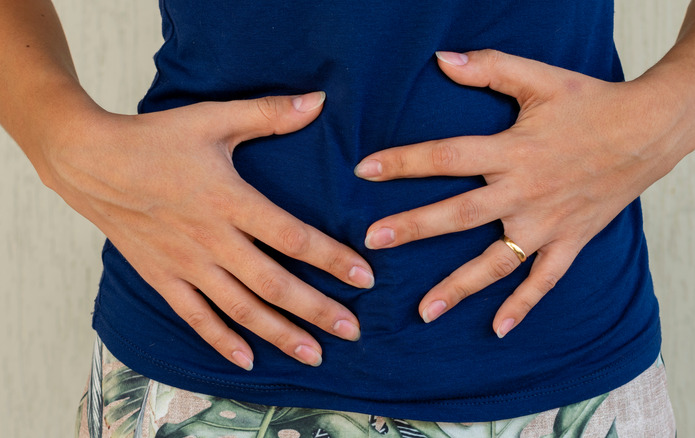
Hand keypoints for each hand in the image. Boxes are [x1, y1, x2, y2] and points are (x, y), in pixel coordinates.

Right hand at [41, 92, 373, 367]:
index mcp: (230, 200)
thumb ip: (269, 114)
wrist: (88, 161)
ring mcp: (186, 264)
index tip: (365, 278)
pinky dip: (221, 341)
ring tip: (314, 355)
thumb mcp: (213, 118)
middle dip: (317, 310)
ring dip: (280, 334)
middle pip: (274, 284)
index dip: (332, 259)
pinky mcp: (162, 278)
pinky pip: (195, 317)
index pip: (293, 237)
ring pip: (240, 309)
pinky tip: (247, 361)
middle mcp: (212, 239)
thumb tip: (319, 101)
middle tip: (352, 331)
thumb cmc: (155, 138)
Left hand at [355, 49, 694, 337]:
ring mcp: (548, 223)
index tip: (365, 170)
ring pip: (496, 262)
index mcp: (513, 151)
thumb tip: (442, 59)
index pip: (447, 157)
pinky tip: (498, 329)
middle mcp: (525, 192)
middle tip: (372, 243)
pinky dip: (523, 306)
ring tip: (424, 311)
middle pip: (459, 214)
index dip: (404, 162)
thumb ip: (490, 68)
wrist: (651, 130)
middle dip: (414, 227)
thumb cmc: (592, 102)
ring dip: (459, 287)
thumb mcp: (541, 78)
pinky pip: (544, 281)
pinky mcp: (570, 241)